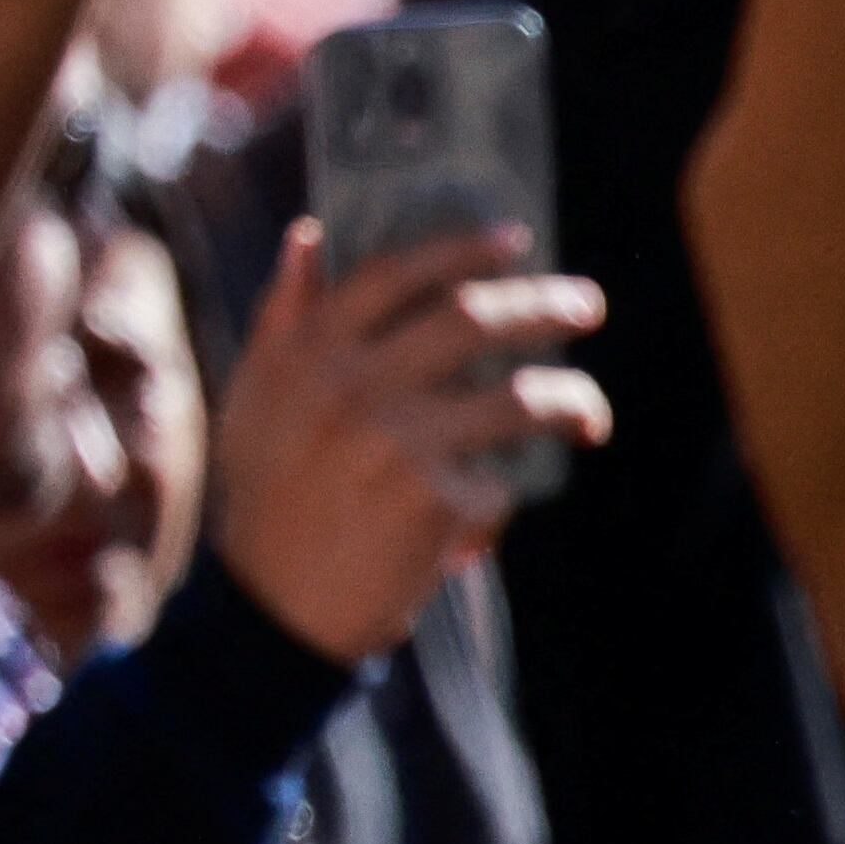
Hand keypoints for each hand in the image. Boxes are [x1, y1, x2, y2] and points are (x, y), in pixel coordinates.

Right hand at [210, 222, 606, 660]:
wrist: (271, 611)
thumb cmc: (268, 499)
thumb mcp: (253, 399)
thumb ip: (284, 316)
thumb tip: (309, 232)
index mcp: (307, 354)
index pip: (393, 274)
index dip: (461, 249)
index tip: (516, 238)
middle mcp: (350, 386)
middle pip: (471, 319)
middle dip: (545, 305)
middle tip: (589, 305)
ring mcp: (395, 439)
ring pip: (519, 397)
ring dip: (572, 398)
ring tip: (591, 414)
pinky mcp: (432, 497)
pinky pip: (500, 480)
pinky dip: (508, 492)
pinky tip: (496, 513)